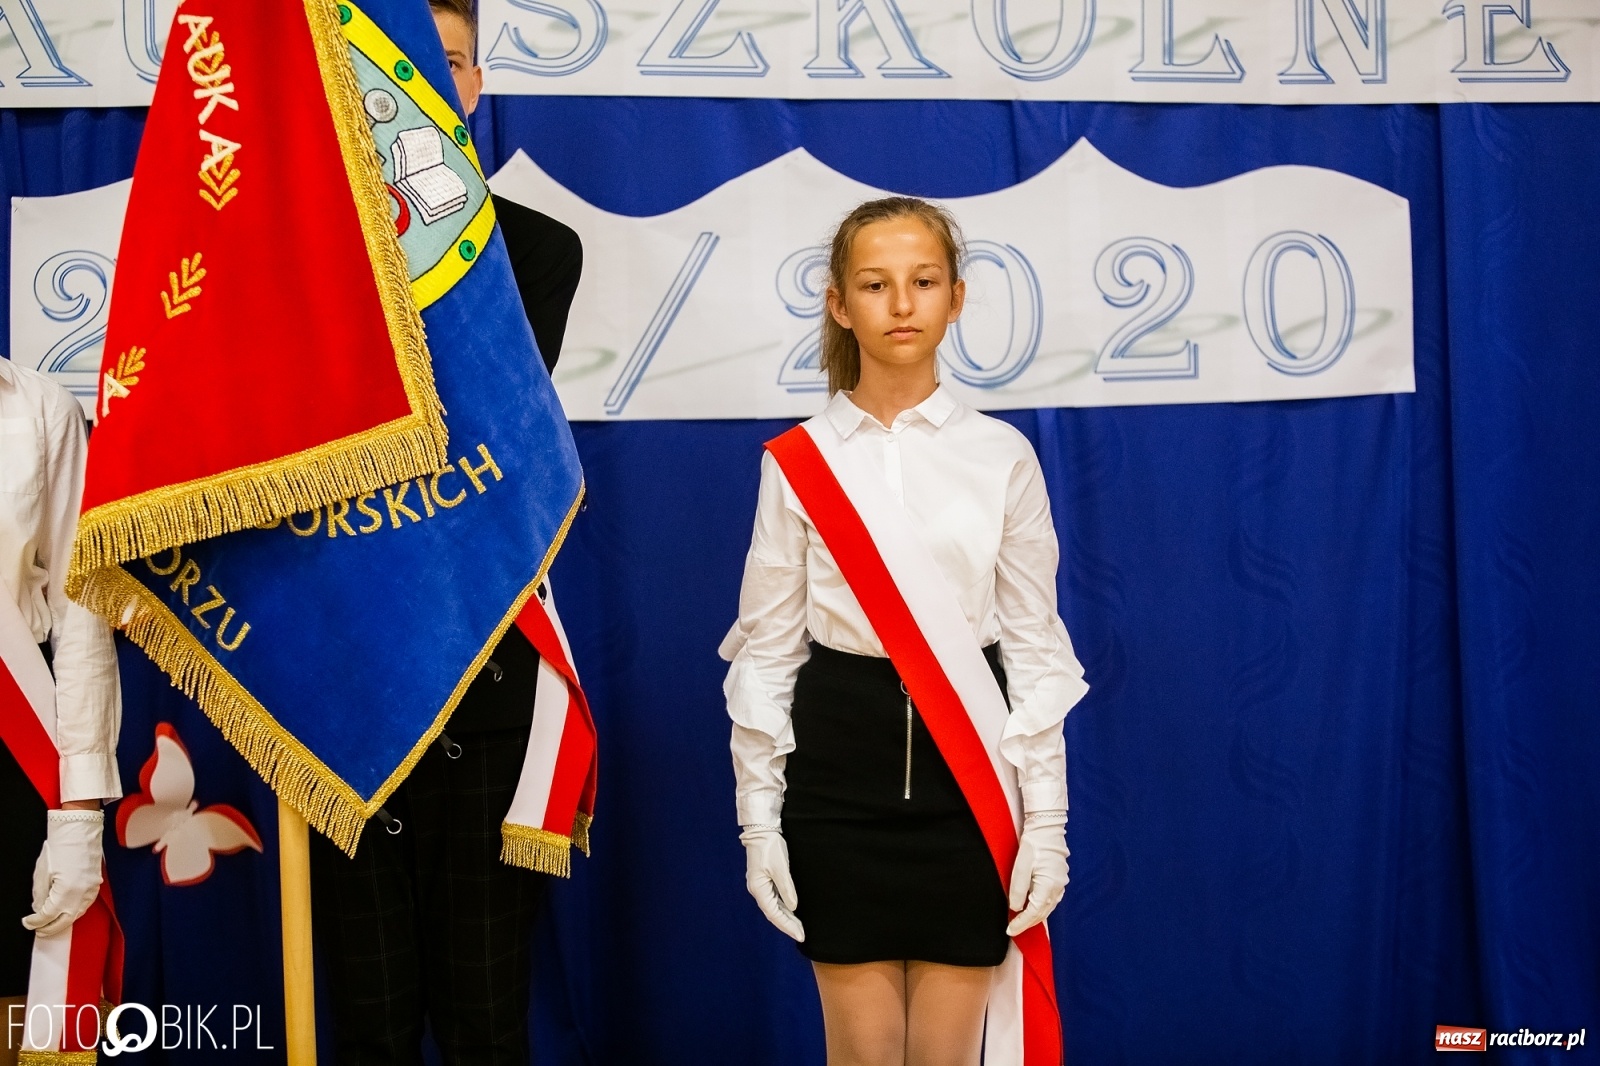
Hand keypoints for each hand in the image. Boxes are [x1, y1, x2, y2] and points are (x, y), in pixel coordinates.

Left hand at [23, 810, 104, 937]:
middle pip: (65, 921)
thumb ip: (40, 895)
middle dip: (49, 928)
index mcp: (66, 892)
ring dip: (63, 921)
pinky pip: (85, 905)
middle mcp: (81, 894)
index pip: (47, 916)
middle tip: (38, 930)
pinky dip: (75, 912)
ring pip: (77, 915)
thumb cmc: (61, 847)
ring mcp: (91, 890)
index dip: (35, 922)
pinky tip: (68, 911)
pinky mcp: (96, 884)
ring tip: (51, 924)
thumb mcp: (42, 872)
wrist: (79, 831)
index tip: (28, 923)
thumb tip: (39, 908)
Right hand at [740, 826, 803, 941]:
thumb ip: (787, 889)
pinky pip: (774, 899)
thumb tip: (794, 907)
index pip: (774, 914)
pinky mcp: (764, 880)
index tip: (800, 935)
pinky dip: (784, 907)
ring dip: (786, 917)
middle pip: (774, 913)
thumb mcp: (781, 868)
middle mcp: (757, 890)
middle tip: (802, 935)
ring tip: (799, 927)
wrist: (761, 830)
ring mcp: (760, 885)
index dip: (787, 926)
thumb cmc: (770, 847)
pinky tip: (792, 911)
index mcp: (759, 889)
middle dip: (788, 925)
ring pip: (774, 907)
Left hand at [1006, 812, 1067, 936]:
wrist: (1047, 830)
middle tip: (1013, 930)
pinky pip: (1051, 901)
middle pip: (1041, 914)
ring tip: (1020, 923)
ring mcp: (1061, 885)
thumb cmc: (1034, 846)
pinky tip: (1033, 909)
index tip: (1010, 930)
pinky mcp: (1060, 880)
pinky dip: (1041, 909)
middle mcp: (1057, 889)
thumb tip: (1016, 908)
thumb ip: (1018, 890)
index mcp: (1048, 887)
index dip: (1021, 924)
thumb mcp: (1021, 868)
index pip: (1033, 913)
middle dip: (1027, 924)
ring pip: (1047, 909)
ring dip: (1034, 917)